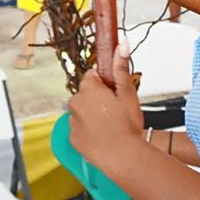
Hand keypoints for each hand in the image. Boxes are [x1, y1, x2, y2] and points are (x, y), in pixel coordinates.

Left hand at [67, 41, 144, 168]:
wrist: (121, 156)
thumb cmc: (126, 125)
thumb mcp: (128, 93)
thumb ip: (121, 67)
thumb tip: (122, 43)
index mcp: (88, 88)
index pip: (92, 76)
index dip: (105, 83)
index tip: (114, 92)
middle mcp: (75, 102)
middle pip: (86, 94)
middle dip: (98, 99)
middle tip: (115, 110)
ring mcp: (72, 121)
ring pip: (83, 112)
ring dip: (93, 115)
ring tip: (111, 126)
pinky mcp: (72, 137)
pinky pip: (80, 129)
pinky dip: (89, 131)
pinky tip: (103, 136)